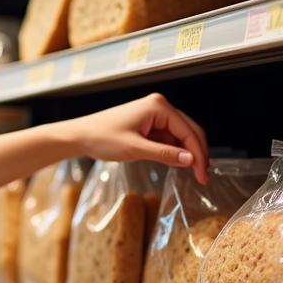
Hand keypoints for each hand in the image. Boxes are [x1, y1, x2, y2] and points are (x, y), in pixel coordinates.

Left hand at [61, 93, 209, 183]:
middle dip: (197, 153)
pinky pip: (167, 137)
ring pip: (180, 135)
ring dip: (186, 153)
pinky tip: (176, 164)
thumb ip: (165, 154)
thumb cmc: (101, 138)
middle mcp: (159, 106)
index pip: (189, 131)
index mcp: (158, 106)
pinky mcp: (147, 124)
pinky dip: (174, 150)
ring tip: (193, 173)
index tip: (203, 174)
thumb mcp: (135, 149)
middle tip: (203, 176)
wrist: (79, 136)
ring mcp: (153, 115)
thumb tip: (190, 160)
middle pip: (189, 130)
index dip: (199, 154)